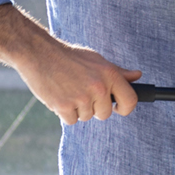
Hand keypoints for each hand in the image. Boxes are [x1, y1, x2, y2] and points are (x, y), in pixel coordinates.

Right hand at [15, 41, 141, 124]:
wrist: (38, 53)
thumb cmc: (69, 57)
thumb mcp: (96, 60)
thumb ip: (117, 72)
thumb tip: (137, 76)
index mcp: (110, 75)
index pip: (130, 101)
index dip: (125, 108)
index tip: (118, 107)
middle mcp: (98, 88)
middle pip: (105, 114)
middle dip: (95, 108)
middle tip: (82, 93)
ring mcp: (81, 98)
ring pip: (86, 117)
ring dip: (78, 109)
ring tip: (68, 90)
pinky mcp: (64, 107)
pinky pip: (71, 120)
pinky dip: (65, 113)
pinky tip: (59, 96)